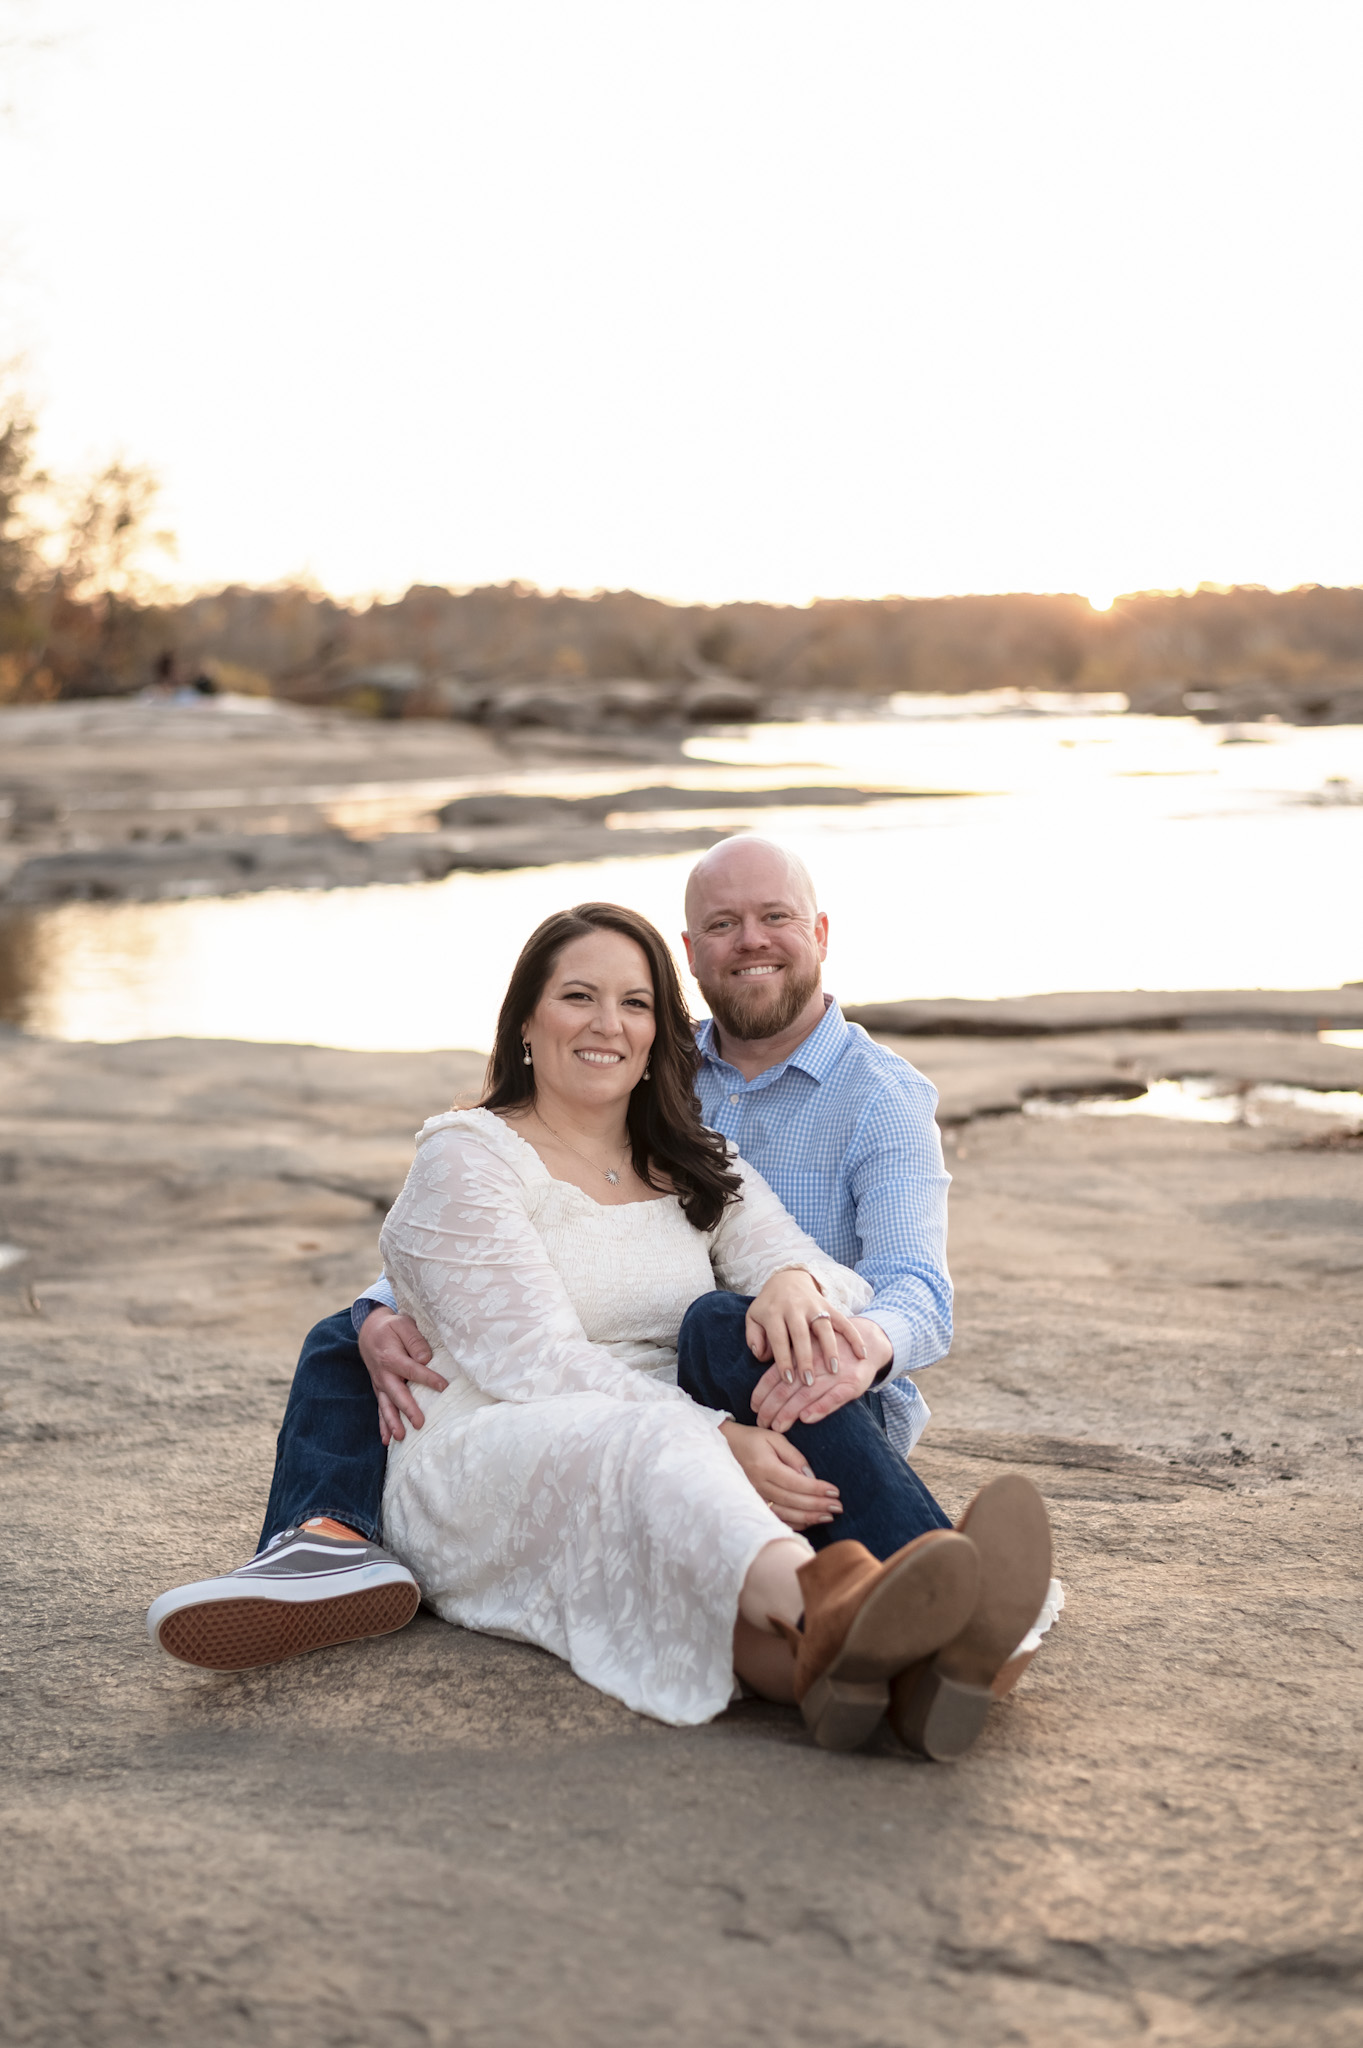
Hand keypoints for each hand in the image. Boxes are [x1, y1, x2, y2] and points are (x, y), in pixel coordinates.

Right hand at [357, 1307, 447, 1445]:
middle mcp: (383, 1374)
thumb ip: (414, 1340)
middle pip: (397, 1393)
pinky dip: (383, 1425)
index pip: (412, 1370)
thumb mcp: (403, 1324)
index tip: (444, 1387)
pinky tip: (386, 1440)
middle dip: (408, 1409)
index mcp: (391, 1357)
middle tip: (419, 1423)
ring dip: (393, 1422)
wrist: (369, 1331)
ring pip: (386, 1406)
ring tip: (401, 1437)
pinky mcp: (380, 1390)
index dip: (428, 1378)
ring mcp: (380, 1384)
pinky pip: (380, 1409)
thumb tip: (426, 1358)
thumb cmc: (391, 1327)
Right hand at [718, 1421, 841, 1530]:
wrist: (723, 1448)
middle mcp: (758, 1486)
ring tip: (828, 1516)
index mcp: (764, 1467)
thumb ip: (793, 1456)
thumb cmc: (752, 1440)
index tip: (835, 1492)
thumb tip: (810, 1476)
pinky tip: (810, 1521)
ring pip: (785, 1513)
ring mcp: (754, 1498)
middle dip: (818, 1505)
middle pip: (792, 1501)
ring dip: (809, 1517)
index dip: (817, 1489)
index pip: (796, 1483)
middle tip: (838, 1507)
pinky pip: (775, 1519)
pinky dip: (794, 1523)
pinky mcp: (753, 1505)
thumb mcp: (774, 1438)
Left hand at [744, 1268, 867, 1386]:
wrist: (787, 1279)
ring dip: (830, 1348)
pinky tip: (861, 1353)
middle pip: (801, 1334)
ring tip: (834, 1370)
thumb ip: (754, 1337)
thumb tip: (760, 1355)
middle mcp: (794, 1307)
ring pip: (823, 1326)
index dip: (783, 1359)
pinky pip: (843, 1320)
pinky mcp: (828, 1305)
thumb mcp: (754, 1318)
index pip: (778, 1337)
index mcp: (774, 1312)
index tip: (788, 1380)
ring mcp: (813, 1305)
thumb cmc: (769, 1307)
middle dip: (806, 1358)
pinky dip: (853, 1336)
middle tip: (809, 1382)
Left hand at [751, 1316, 893, 1433]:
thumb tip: (766, 1382)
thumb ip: (788, 1361)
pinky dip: (820, 1407)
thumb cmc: (831, 1348)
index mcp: (801, 1350)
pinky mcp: (853, 1382)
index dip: (763, 1391)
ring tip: (778, 1426)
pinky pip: (835, 1397)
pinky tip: (807, 1418)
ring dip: (790, 1411)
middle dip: (772, 1406)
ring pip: (808, 1392)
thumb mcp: (809, 1346)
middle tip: (762, 1423)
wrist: (870, 1339)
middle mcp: (815, 1360)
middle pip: (788, 1385)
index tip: (754, 1407)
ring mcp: (835, 1372)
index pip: (776, 1373)